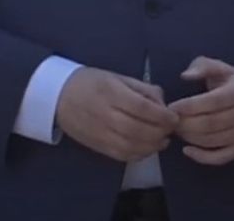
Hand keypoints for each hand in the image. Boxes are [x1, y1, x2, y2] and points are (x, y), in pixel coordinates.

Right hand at [55, 67, 178, 161]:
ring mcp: (98, 132)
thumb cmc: (94, 83)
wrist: (58, 96)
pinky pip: (119, 155)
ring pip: (129, 146)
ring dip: (151, 146)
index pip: (142, 108)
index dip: (162, 116)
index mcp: (112, 93)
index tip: (175, 117)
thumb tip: (164, 106)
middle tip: (171, 130)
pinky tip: (148, 149)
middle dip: (160, 132)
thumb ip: (145, 90)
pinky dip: (137, 155)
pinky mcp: (94, 145)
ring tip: (163, 140)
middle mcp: (104, 114)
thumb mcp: (121, 78)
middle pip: (137, 130)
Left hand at [169, 57, 233, 165]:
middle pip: (209, 124)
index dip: (189, 106)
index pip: (212, 102)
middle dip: (185, 124)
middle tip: (171, 121)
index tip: (172, 107)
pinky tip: (187, 150)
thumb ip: (203, 66)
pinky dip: (201, 157)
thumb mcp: (224, 69)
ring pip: (211, 140)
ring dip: (189, 137)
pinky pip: (219, 158)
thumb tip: (185, 76)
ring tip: (178, 130)